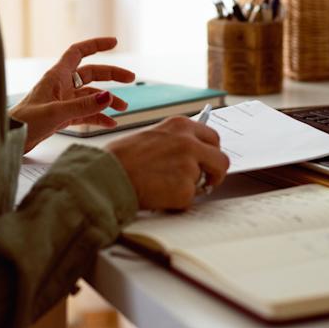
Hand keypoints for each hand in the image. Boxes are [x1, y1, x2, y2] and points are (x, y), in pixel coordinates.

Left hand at [10, 36, 135, 151]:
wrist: (9, 139)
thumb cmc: (22, 122)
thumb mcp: (55, 113)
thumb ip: (83, 106)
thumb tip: (108, 96)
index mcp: (56, 76)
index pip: (78, 52)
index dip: (96, 45)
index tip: (114, 43)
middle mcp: (61, 85)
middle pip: (91, 73)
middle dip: (111, 75)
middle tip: (131, 79)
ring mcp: (62, 101)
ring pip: (90, 95)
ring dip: (107, 100)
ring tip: (123, 108)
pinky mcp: (62, 116)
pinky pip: (85, 113)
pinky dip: (98, 116)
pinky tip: (109, 122)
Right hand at [106, 117, 230, 210]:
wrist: (107, 175)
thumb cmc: (121, 157)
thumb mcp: (152, 136)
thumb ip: (175, 141)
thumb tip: (191, 154)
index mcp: (180, 125)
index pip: (213, 137)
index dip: (211, 152)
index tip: (208, 160)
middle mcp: (189, 142)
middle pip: (221, 159)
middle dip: (216, 172)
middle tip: (206, 181)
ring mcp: (189, 166)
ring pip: (203, 181)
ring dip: (189, 188)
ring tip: (163, 187)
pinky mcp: (185, 190)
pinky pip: (189, 199)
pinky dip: (177, 202)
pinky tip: (158, 195)